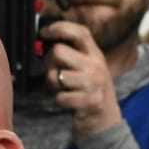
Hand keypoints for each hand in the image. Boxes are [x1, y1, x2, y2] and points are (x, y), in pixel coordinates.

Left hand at [41, 18, 122, 139]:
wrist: (105, 121)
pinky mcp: (90, 101)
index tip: (44, 31)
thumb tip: (44, 42)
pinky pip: (60, 97)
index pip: (80, 32)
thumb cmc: (89, 92)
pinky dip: (59, 101)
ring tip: (61, 90)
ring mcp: (94, 83)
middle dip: (48, 64)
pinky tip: (68, 102)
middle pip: (58, 52)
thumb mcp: (87, 69)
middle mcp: (96, 66)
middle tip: (52, 74)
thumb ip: (72, 55)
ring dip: (52, 85)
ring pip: (56, 75)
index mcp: (95, 54)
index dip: (60, 27)